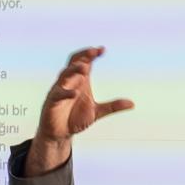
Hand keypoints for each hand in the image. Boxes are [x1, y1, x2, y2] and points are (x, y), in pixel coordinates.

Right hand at [24, 47, 133, 175]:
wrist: (60, 134)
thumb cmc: (76, 118)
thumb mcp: (97, 113)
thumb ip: (112, 107)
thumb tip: (132, 104)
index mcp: (80, 81)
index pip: (85, 62)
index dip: (91, 54)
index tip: (102, 50)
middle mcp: (70, 82)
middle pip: (74, 62)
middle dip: (83, 56)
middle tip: (94, 52)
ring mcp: (59, 90)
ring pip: (64, 74)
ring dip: (74, 70)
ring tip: (85, 68)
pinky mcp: (52, 101)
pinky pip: (58, 94)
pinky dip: (66, 92)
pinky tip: (76, 93)